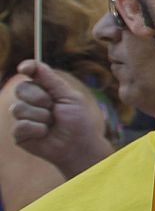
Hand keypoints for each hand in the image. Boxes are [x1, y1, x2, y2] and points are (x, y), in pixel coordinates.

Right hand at [10, 61, 114, 179]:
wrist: (78, 145)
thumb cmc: (78, 121)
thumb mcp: (69, 97)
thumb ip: (52, 81)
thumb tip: (33, 64)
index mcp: (45, 89)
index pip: (31, 73)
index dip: (27, 68)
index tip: (25, 68)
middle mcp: (31, 101)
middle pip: (21, 88)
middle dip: (39, 97)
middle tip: (53, 107)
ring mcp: (23, 117)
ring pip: (19, 108)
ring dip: (41, 116)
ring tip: (52, 124)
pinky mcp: (19, 133)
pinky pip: (20, 125)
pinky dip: (37, 129)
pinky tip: (45, 133)